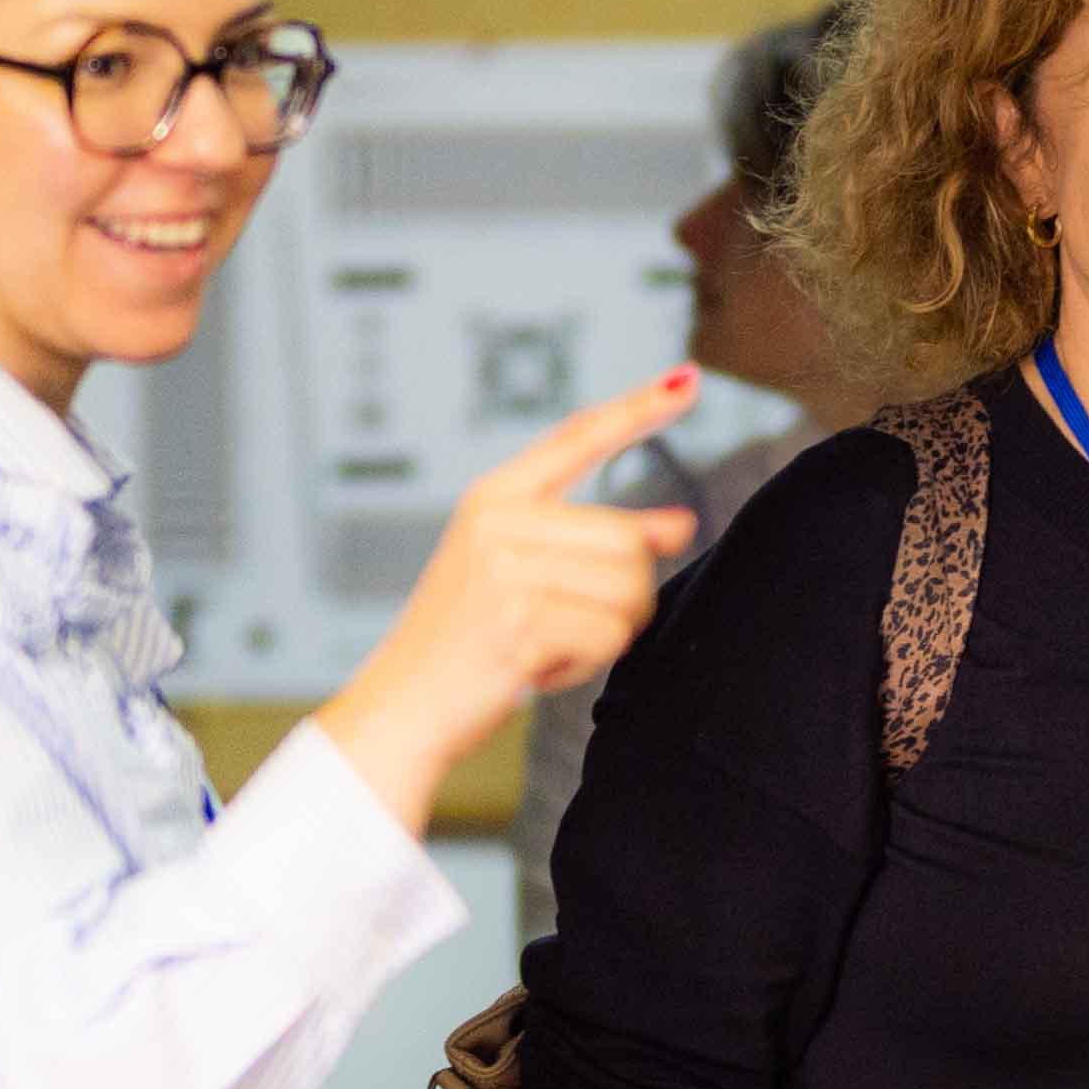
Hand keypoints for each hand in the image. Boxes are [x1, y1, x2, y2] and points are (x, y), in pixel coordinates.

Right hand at [310, 368, 704, 830]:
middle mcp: (498, 520)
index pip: (579, 436)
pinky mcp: (520, 619)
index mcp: (493, 497)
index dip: (639, 407)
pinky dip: (587, 664)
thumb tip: (681, 522)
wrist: (400, 708)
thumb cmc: (465, 645)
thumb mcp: (520, 575)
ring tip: (546, 646)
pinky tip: (539, 670)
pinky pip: (609, 637)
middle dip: (621, 594)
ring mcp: (506, 568)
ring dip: (605, 633)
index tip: (688, 380)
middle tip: (566, 625)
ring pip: (629, 590)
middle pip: (628, 538)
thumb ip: (592, 541)